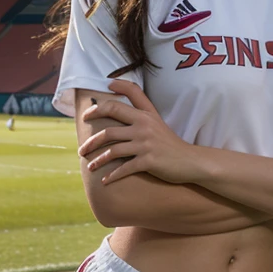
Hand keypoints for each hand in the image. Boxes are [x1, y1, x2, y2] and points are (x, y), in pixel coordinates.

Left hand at [78, 79, 198, 184]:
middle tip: (82, 147)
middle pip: (109, 129)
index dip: (99, 106)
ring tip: (90, 166)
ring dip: (98, 160)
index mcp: (145, 115)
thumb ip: (139, 106)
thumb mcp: (156, 119)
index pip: (118, 103)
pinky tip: (104, 181)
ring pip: (113, 151)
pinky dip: (112, 176)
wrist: (190, 161)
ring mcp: (146, 144)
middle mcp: (144, 126)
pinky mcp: (148, 161)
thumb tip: (115, 91)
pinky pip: (124, 168)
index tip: (87, 113)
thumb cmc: (169, 141)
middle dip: (92, 140)